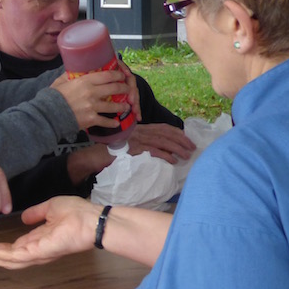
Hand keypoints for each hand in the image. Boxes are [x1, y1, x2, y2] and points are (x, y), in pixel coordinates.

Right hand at [0, 196, 99, 268]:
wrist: (92, 220)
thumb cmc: (77, 213)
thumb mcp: (51, 208)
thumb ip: (36, 214)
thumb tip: (24, 216)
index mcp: (38, 241)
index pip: (13, 247)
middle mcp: (35, 251)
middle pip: (7, 257)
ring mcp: (37, 254)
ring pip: (8, 259)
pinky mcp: (38, 253)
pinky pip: (15, 256)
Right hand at [50, 66, 139, 131]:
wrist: (49, 115)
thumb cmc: (53, 97)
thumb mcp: (60, 81)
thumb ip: (69, 75)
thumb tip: (74, 71)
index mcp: (84, 81)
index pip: (107, 75)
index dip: (117, 74)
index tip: (121, 75)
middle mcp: (92, 93)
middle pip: (114, 88)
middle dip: (124, 88)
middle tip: (127, 89)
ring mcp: (93, 107)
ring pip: (114, 105)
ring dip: (122, 106)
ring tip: (125, 106)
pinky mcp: (92, 119)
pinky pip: (106, 121)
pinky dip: (112, 122)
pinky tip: (116, 122)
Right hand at [67, 122, 195, 182]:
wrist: (96, 155)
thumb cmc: (111, 151)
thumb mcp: (128, 143)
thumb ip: (141, 143)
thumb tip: (159, 150)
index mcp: (139, 128)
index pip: (162, 127)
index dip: (177, 132)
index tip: (187, 138)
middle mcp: (139, 131)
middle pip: (165, 133)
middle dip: (181, 140)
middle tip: (192, 148)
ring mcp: (137, 139)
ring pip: (162, 141)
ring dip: (177, 148)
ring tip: (187, 155)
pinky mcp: (134, 148)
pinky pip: (153, 151)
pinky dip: (165, 155)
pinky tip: (173, 161)